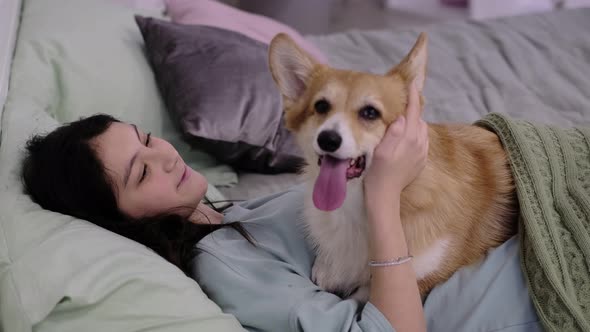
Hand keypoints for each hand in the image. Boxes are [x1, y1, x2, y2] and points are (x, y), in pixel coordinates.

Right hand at [363, 82, 428, 198]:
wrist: (385, 196)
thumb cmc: (378, 172)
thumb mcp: (381, 150)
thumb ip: (394, 132)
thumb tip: (403, 117)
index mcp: (410, 139)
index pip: (414, 112)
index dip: (413, 97)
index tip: (412, 84)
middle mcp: (420, 144)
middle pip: (420, 120)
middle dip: (413, 109)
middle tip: (402, 102)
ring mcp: (422, 154)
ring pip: (422, 130)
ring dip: (415, 122)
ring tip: (403, 119)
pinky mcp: (421, 162)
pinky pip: (422, 142)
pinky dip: (416, 134)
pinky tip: (405, 138)